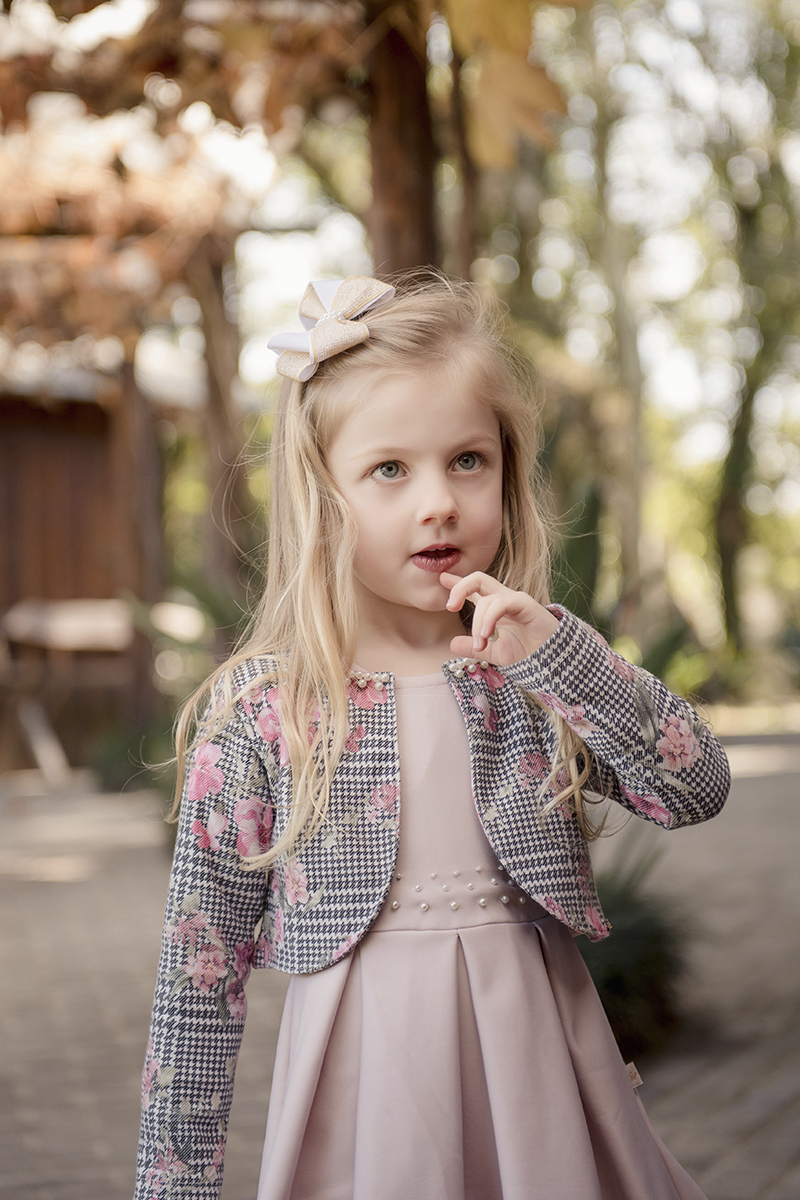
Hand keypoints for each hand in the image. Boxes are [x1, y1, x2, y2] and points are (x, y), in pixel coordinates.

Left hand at [440, 571, 560, 663]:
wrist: (553, 662)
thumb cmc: (529, 654)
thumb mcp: (495, 653)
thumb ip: (474, 647)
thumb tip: (451, 644)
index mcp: (496, 609)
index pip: (474, 591)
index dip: (457, 584)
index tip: (441, 577)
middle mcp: (504, 600)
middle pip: (478, 579)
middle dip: (460, 587)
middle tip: (449, 605)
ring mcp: (516, 600)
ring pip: (487, 598)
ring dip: (478, 622)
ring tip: (480, 644)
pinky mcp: (527, 604)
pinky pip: (501, 603)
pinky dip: (489, 618)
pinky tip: (485, 635)